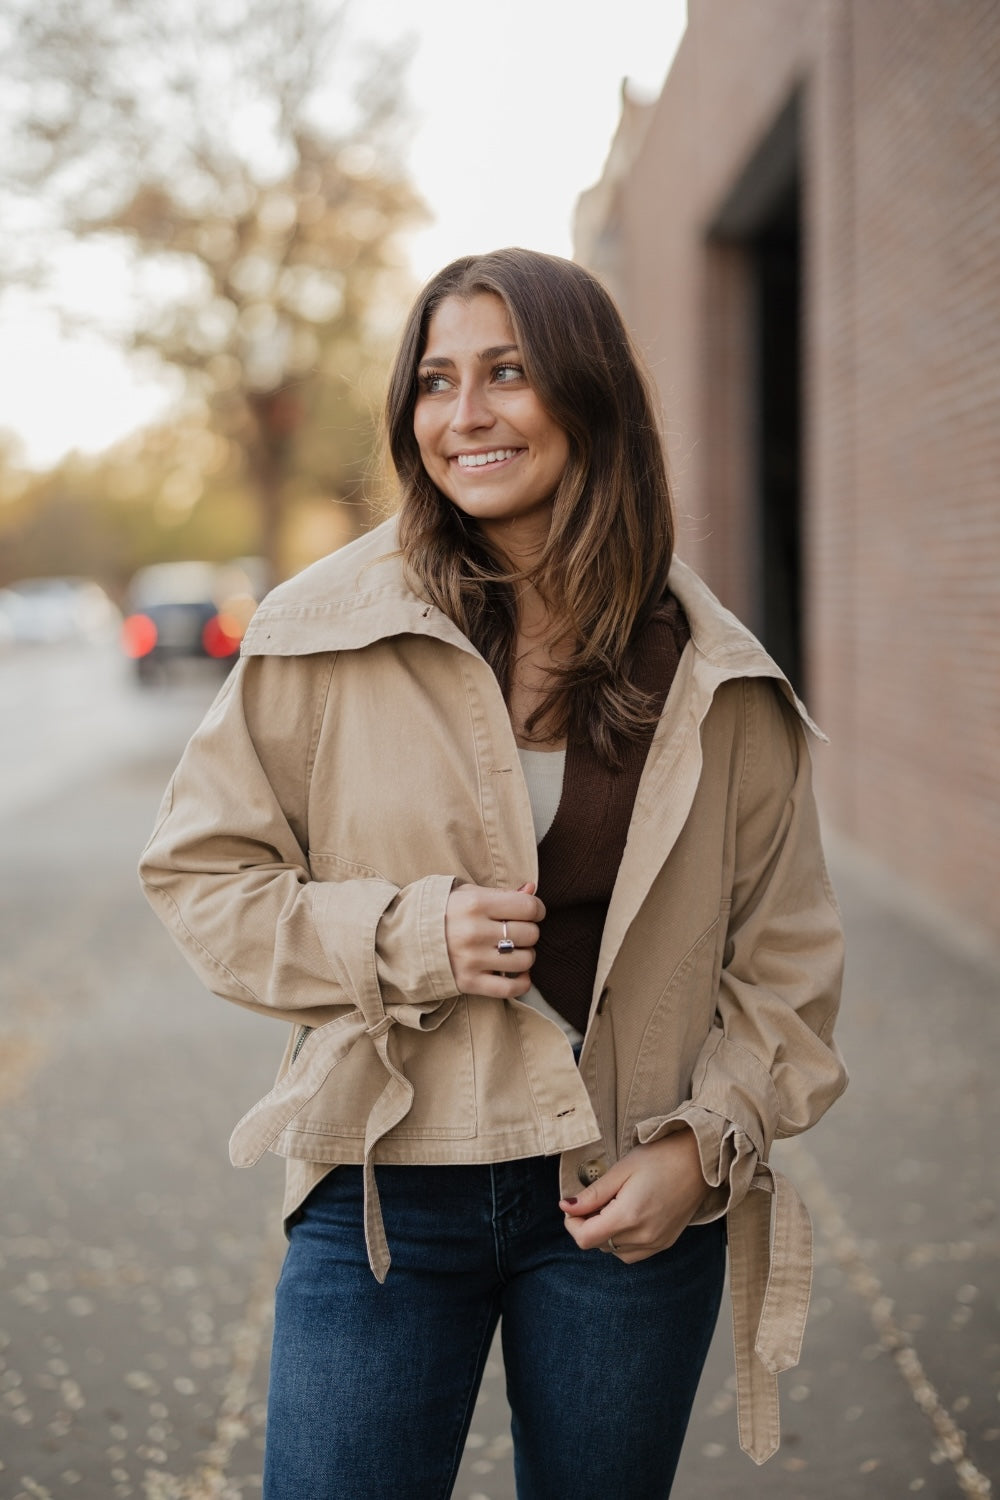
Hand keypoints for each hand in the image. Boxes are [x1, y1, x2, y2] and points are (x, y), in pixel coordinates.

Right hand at [445, 881, 543, 998]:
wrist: (403, 939)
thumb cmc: (441, 912)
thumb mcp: (467, 894)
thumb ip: (502, 893)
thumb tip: (532, 889)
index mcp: (474, 903)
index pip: (528, 907)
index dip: (536, 909)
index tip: (531, 911)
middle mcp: (474, 932)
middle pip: (530, 934)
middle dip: (529, 931)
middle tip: (516, 931)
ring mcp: (472, 959)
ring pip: (525, 960)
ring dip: (525, 955)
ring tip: (513, 951)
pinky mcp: (468, 982)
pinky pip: (510, 988)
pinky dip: (522, 983)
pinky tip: (517, 974)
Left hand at [558, 1129, 706, 1261]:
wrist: (700, 1161)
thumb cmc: (660, 1158)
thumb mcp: (621, 1170)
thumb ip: (592, 1194)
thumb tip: (566, 1206)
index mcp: (629, 1217)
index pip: (585, 1239)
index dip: (572, 1224)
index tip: (574, 1206)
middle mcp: (643, 1237)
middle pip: (598, 1245)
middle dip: (588, 1225)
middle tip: (596, 1198)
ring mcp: (657, 1243)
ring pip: (614, 1252)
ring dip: (605, 1235)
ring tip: (614, 1206)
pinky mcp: (666, 1243)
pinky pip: (633, 1254)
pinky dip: (622, 1242)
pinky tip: (628, 1218)